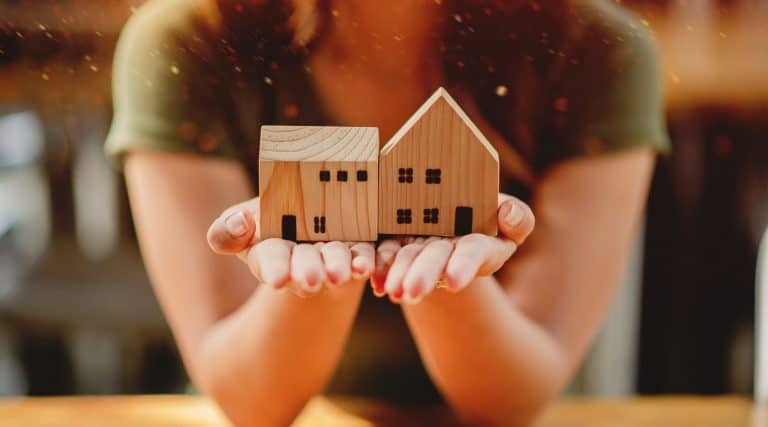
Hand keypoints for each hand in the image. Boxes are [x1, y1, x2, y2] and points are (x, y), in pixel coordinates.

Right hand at [206, 197, 374, 296]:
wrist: (305, 219)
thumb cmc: (265, 222)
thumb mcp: (239, 222)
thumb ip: (226, 232)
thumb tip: (239, 224)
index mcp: (269, 253)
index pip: (270, 261)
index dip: (274, 268)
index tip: (278, 278)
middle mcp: (302, 260)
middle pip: (305, 265)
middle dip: (308, 271)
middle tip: (312, 279)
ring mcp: (331, 256)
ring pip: (336, 262)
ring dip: (338, 268)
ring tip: (340, 275)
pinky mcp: (357, 248)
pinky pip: (362, 256)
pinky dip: (364, 262)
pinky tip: (365, 267)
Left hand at [371, 194, 534, 303]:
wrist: (452, 212)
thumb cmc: (489, 212)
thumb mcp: (508, 215)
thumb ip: (518, 217)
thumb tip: (508, 215)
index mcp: (477, 244)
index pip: (472, 254)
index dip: (463, 267)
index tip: (453, 281)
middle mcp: (450, 250)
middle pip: (436, 260)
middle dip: (424, 275)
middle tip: (410, 292)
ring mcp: (424, 249)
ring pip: (410, 261)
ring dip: (399, 276)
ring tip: (390, 291)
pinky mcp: (400, 244)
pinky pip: (388, 255)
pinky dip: (381, 268)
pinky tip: (375, 281)